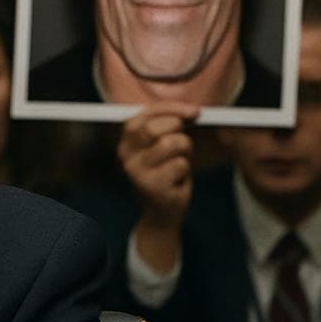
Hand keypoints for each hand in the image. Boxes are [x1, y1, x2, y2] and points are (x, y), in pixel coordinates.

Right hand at [117, 102, 198, 273]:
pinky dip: (186, 170)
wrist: (162, 212)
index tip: (194, 111)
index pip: (146, 114)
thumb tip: (193, 111)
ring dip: (185, 151)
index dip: (173, 109)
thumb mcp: (159, 147)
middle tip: (184, 144)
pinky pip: (180, 164)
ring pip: (171, 144)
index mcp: (126, 141)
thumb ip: (167, 126)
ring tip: (179, 162)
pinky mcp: (152, 186)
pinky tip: (177, 179)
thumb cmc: (165, 174)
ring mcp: (137, 172)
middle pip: (155, 128)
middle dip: (179, 131)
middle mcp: (125, 155)